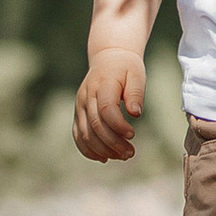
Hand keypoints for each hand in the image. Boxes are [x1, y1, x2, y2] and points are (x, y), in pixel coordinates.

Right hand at [74, 47, 146, 162]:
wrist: (107, 58)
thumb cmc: (125, 67)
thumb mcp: (137, 73)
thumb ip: (136, 93)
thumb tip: (135, 113)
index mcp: (102, 84)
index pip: (106, 109)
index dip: (118, 126)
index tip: (132, 134)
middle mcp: (86, 96)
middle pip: (95, 125)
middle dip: (113, 143)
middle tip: (131, 153)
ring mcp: (79, 106)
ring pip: (85, 134)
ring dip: (103, 150)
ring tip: (122, 156)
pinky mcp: (78, 114)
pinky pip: (78, 136)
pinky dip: (89, 150)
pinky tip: (105, 158)